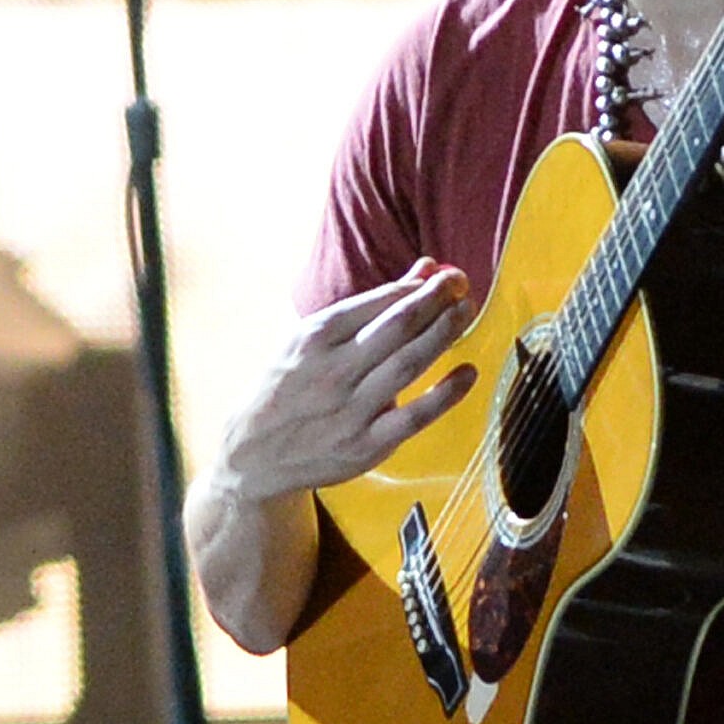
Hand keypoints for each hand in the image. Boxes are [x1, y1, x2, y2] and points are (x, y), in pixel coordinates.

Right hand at [210, 259, 476, 504]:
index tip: (445, 276)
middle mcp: (332, 370)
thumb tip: (426, 268)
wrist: (255, 455)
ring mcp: (350, 410)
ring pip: (408, 364)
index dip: (418, 286)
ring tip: (466, 312)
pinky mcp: (366, 446)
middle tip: (461, 284)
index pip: (378, 303)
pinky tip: (468, 373)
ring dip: (443, 334)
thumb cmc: (292, 386)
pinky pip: (414, 417)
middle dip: (434, 300)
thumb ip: (373, 304)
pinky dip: (445, 394)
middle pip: (396, 327)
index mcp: (315, 337)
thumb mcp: (314, 338)